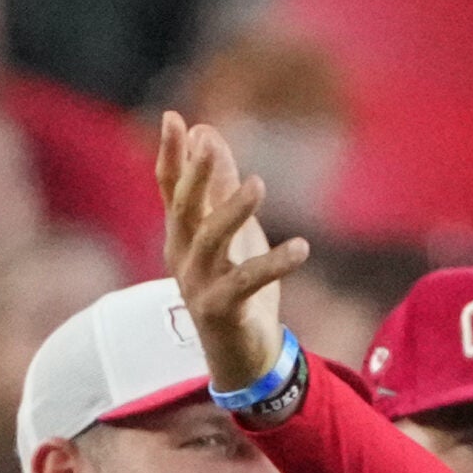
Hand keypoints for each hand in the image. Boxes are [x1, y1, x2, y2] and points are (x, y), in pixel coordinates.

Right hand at [155, 111, 308, 393]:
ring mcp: (197, 284)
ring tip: (258, 183)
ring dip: (232, 211)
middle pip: (183, 209)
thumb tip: (209, 133)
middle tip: (207, 142)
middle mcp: (181, 255)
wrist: (242, 354)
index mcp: (182, 234)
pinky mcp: (219, 309)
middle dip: (193, 175)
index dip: (171, 155)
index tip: (174, 118)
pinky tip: (301, 247)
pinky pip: (246, 281)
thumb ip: (220, 187)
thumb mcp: (232, 231)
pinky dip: (274, 263)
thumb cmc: (236, 286)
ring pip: (209, 241)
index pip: (170, 188)